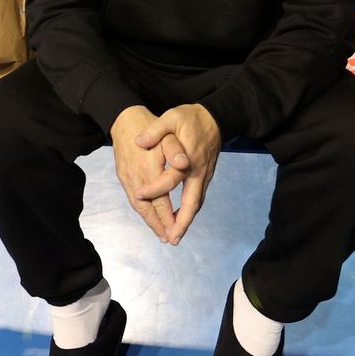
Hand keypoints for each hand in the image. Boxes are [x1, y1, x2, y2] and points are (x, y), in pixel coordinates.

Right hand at [109, 105, 174, 241]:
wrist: (124, 118)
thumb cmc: (149, 124)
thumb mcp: (166, 131)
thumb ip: (175, 149)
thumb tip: (184, 163)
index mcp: (149, 168)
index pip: (161, 200)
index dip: (169, 218)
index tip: (177, 231)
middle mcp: (137, 177)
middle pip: (148, 208)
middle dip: (159, 225)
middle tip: (169, 239)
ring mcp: (127, 178)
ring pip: (139, 206)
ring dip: (150, 220)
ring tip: (160, 233)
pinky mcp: (123, 176)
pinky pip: (132, 198)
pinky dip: (142, 210)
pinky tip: (149, 216)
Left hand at [133, 104, 221, 244]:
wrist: (215, 117)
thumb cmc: (191, 117)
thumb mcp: (172, 117)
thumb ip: (156, 130)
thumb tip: (139, 141)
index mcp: (188, 158)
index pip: (170, 179)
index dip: (154, 189)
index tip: (139, 195)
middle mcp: (198, 172)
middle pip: (192, 203)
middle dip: (182, 222)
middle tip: (172, 239)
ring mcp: (204, 176)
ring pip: (196, 203)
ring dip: (186, 221)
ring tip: (175, 236)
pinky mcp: (206, 176)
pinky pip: (198, 198)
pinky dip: (190, 211)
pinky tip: (181, 219)